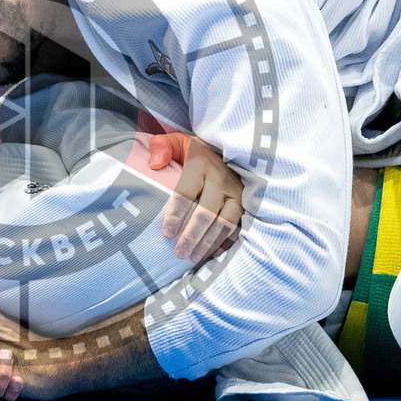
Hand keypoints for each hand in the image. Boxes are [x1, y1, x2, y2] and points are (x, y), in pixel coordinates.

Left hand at [147, 132, 243, 265]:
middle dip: (192, 236)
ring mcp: (235, 193)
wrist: (224, 149)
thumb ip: (161, 147)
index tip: (166, 233)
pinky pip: (237, 228)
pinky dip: (224, 243)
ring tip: (192, 258)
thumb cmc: (191, 152)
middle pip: (207, 212)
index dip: (176, 215)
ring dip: (208, 243)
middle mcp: (220, 179)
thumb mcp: (175, 142)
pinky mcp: (245, 203)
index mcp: (199, 165)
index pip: (186, 193)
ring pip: (225, 223)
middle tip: (178, 253)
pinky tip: (211, 255)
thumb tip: (155, 164)